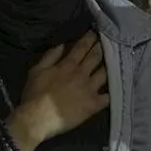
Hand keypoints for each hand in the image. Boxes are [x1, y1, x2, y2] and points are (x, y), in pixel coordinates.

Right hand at [6, 31, 108, 150]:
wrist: (38, 118)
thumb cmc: (35, 94)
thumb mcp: (37, 70)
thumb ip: (51, 56)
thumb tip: (63, 44)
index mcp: (68, 65)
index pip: (82, 48)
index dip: (89, 39)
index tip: (95, 32)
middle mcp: (82, 74)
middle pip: (95, 57)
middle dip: (101, 47)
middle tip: (108, 40)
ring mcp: (89, 89)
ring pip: (104, 74)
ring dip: (110, 65)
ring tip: (115, 60)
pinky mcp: (93, 105)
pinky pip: (107, 96)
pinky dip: (112, 91)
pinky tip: (115, 87)